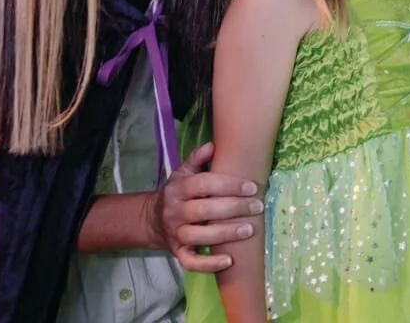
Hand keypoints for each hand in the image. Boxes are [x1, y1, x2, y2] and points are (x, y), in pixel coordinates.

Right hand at [151, 141, 262, 271]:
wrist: (151, 220)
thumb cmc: (177, 194)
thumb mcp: (182, 173)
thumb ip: (196, 159)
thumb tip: (213, 145)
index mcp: (178, 189)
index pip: (203, 184)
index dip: (228, 185)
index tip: (251, 187)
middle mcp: (175, 211)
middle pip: (204, 210)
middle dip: (233, 208)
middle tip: (257, 207)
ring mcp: (175, 233)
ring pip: (198, 235)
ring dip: (225, 234)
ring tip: (248, 230)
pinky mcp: (177, 252)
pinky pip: (191, 262)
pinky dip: (209, 264)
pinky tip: (229, 261)